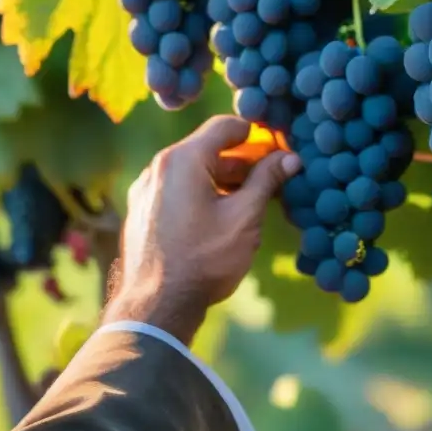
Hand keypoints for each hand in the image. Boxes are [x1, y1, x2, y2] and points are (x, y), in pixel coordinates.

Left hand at [104, 116, 301, 344]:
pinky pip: (177, 191)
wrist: (157, 305)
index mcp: (182, 159)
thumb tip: (290, 158)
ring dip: (223, 181)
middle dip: (243, 162)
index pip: (225, 126)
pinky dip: (202, 195)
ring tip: (251, 204)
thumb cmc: (205, 259)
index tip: (279, 149)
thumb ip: (267, 181)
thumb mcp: (244, 218)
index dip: (257, 133)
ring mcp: (145, 191)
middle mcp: (158, 167)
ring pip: (192, 172)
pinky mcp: (142, 213)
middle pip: (208, 150)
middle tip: (272, 181)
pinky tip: (220, 219)